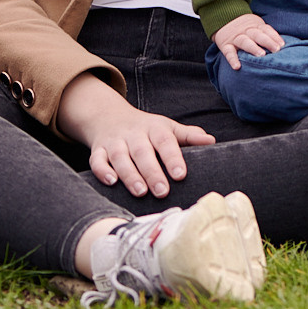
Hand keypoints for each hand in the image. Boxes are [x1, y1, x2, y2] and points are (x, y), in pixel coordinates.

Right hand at [56, 73, 215, 198]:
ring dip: (129, 174)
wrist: (109, 116)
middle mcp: (134, 134)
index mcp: (155, 128)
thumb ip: (188, 136)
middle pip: (143, 152)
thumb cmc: (146, 129)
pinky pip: (96, 159)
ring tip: (140, 192)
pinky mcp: (98, 149)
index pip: (165, 141)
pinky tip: (111, 182)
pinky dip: (102, 170)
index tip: (181, 175)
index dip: (173, 158)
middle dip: (152, 172)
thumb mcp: (168, 128)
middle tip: (162, 191)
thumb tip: (211, 142)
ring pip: (120, 157)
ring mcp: (115, 141)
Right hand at [210, 13, 284, 70]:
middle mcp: (246, 31)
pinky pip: (229, 52)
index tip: (282, 45)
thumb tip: (281, 46)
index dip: (274, 37)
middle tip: (276, 50)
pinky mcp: (225, 45)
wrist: (222, 18)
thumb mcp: (255, 26)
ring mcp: (236, 38)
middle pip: (258, 35)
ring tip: (261, 55)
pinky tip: (237, 67)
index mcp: (255, 26)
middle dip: (267, 42)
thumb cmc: (245, 28)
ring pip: (245, 41)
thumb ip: (265, 34)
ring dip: (253, 48)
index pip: (266, 30)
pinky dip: (233, 59)